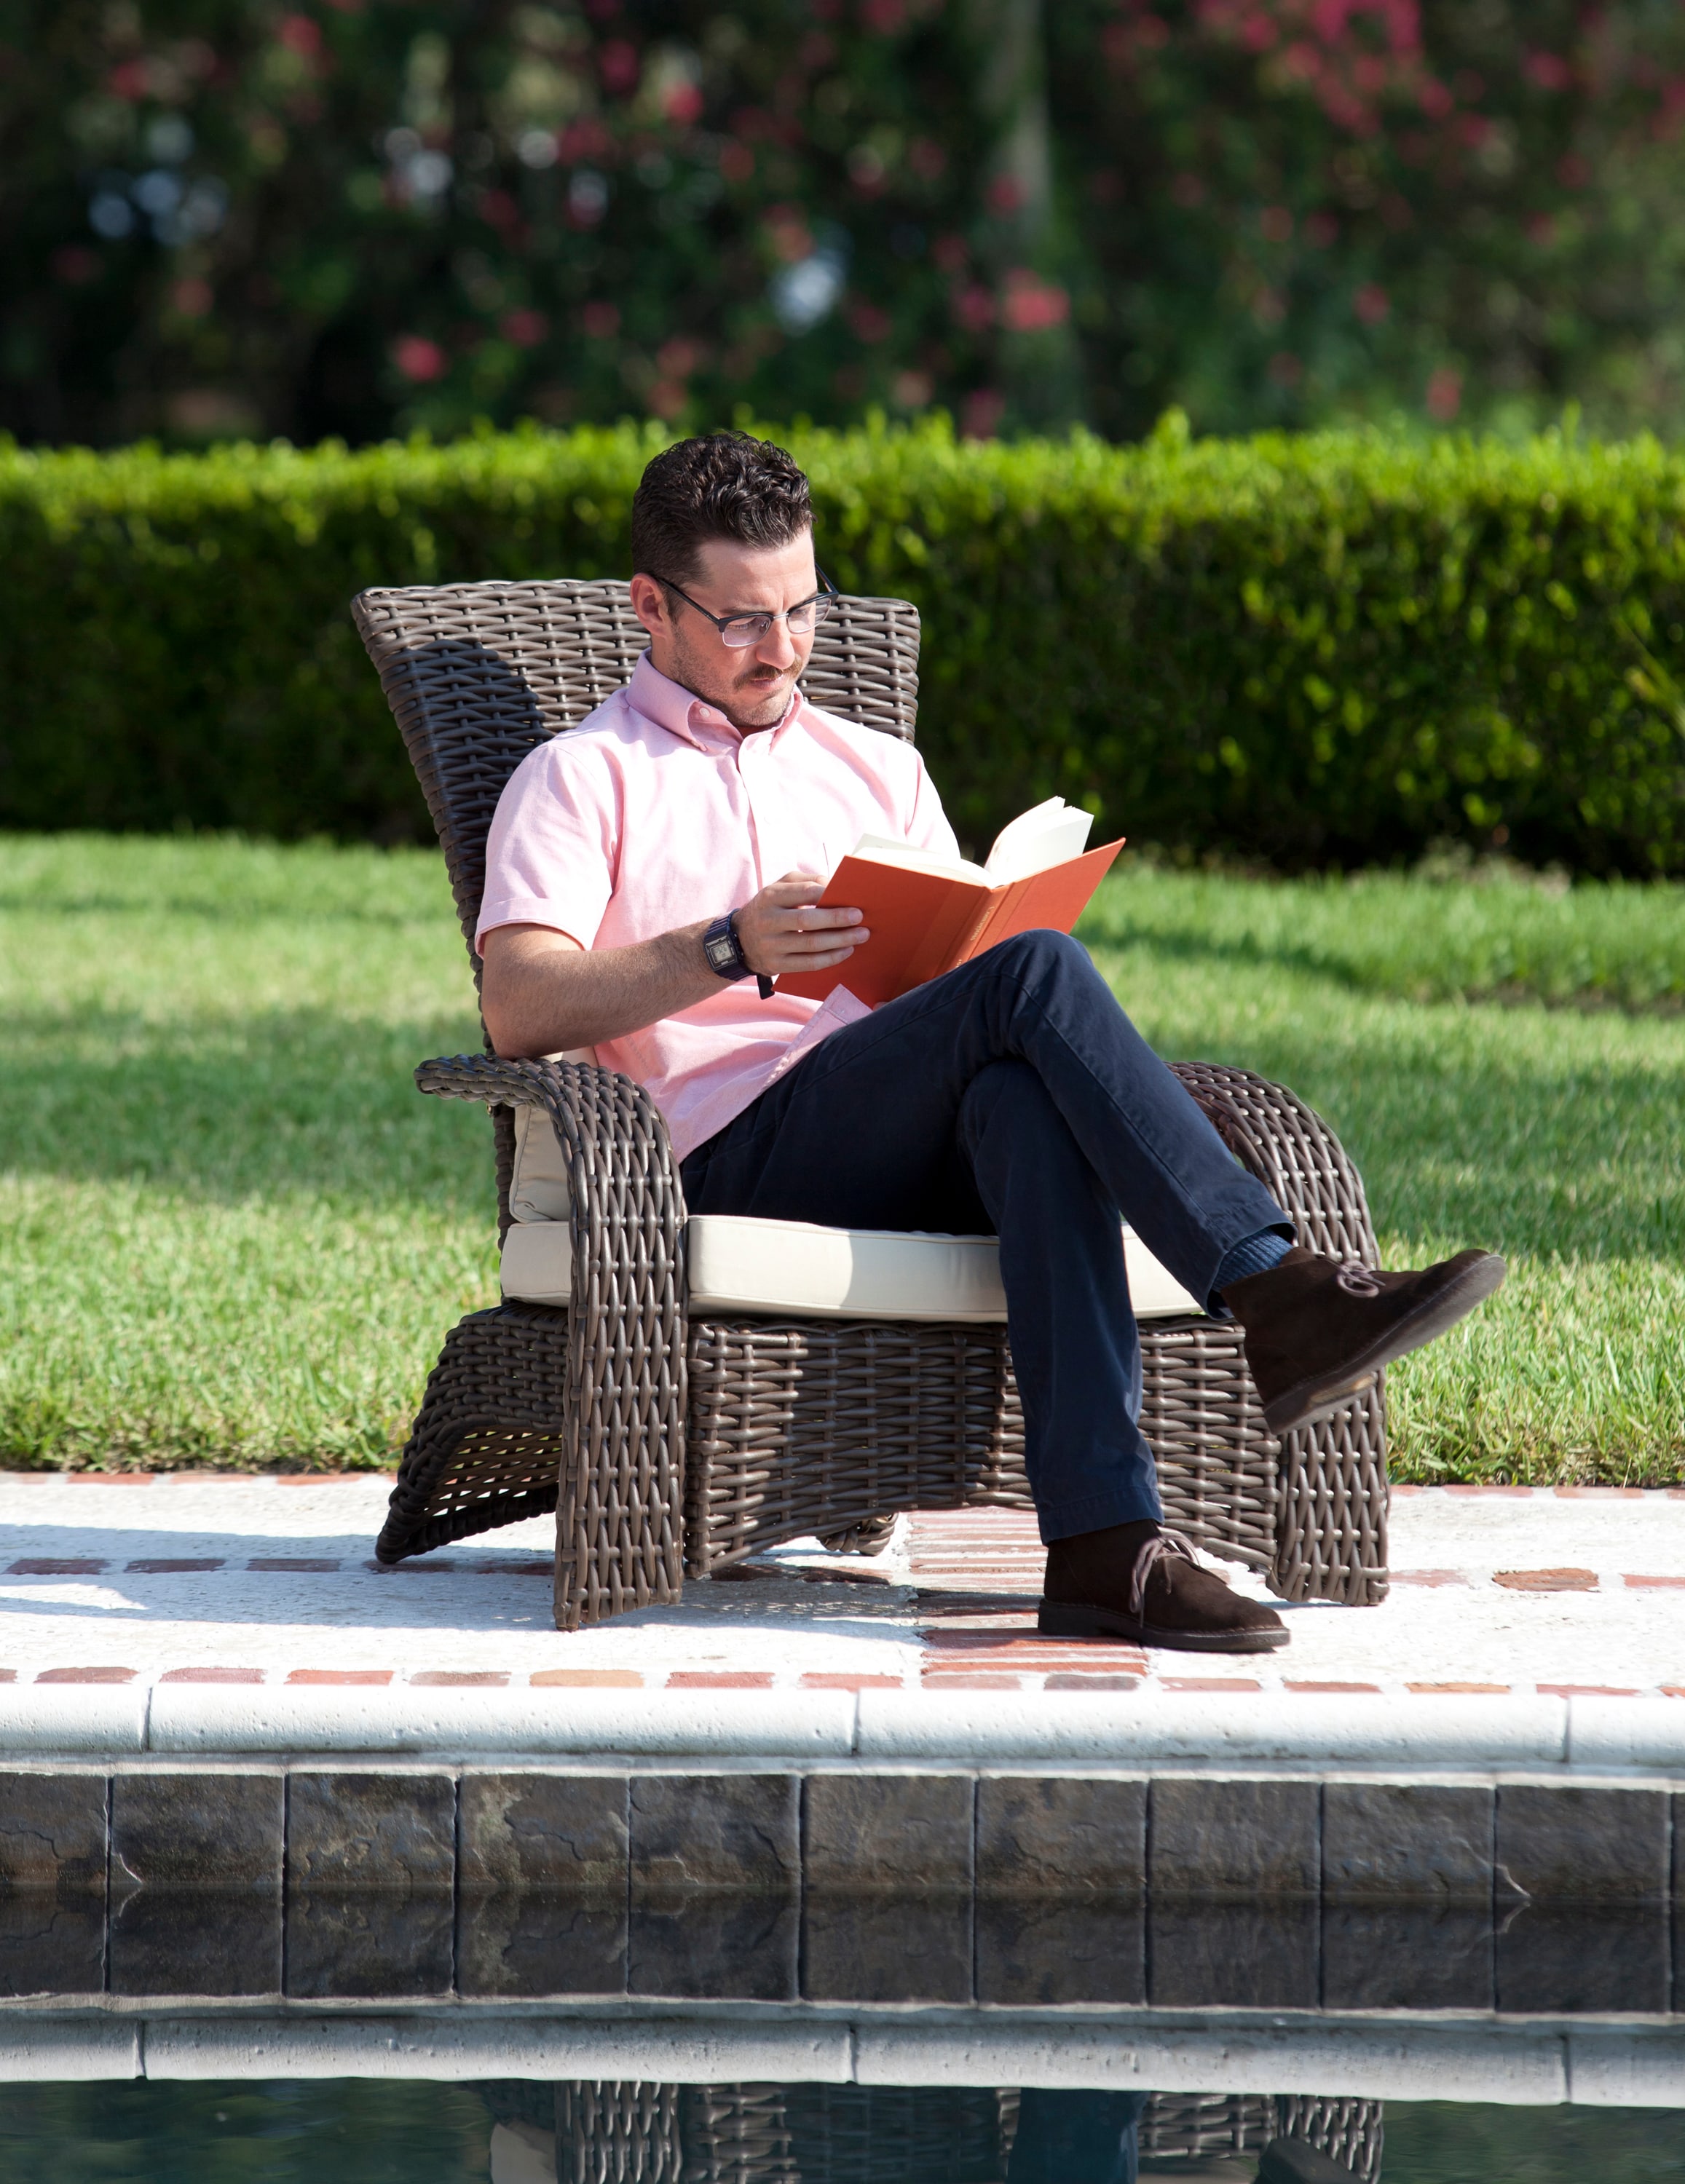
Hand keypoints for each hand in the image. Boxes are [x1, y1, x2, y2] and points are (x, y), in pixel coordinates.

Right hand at [733, 872, 868, 977]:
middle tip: (860, 917)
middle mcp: (768, 921)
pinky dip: (831, 958)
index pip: (803, 892)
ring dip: (840, 940)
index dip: (828, 895)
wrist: (740, 939)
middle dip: (837, 919)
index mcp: (770, 896)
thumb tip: (834, 885)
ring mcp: (771, 945)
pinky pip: (808, 964)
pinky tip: (846, 950)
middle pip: (807, 920)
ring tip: (861, 935)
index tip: (850, 897)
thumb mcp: (779, 887)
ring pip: (810, 944)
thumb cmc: (770, 908)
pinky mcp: (776, 965)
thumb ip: (805, 881)